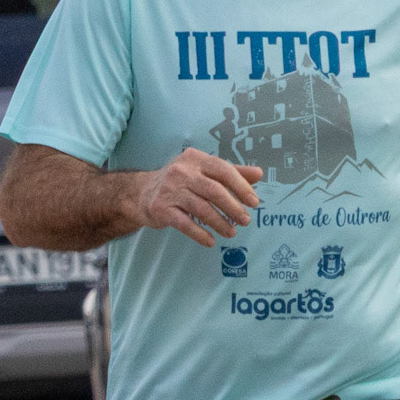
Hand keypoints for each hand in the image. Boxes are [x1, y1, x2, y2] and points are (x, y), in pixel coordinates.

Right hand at [135, 150, 262, 248]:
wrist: (141, 193)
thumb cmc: (180, 181)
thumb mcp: (203, 171)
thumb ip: (231, 172)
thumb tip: (259, 174)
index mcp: (195, 159)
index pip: (223, 169)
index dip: (241, 186)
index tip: (254, 202)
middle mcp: (181, 171)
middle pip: (213, 190)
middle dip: (233, 207)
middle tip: (246, 220)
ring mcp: (170, 190)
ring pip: (201, 208)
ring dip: (219, 223)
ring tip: (232, 232)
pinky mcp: (161, 208)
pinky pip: (184, 223)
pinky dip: (199, 234)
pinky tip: (210, 241)